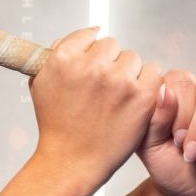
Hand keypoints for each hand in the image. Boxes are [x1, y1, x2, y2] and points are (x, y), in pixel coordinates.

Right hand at [30, 26, 162, 186]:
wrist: (72, 160)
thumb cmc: (56, 125)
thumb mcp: (41, 84)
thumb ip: (56, 55)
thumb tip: (83, 36)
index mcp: (64, 59)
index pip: (87, 35)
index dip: (89, 50)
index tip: (90, 65)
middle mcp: (91, 66)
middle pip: (111, 45)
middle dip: (108, 62)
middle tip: (102, 87)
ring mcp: (119, 80)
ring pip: (133, 58)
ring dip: (128, 72)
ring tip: (116, 96)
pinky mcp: (143, 95)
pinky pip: (153, 73)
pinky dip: (147, 84)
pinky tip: (134, 99)